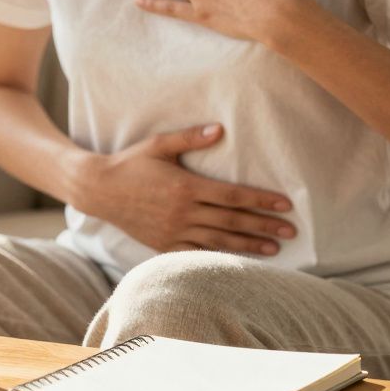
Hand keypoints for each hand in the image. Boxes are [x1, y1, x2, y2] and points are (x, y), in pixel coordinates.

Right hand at [69, 123, 295, 255]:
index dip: (261, 200)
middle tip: (291, 232)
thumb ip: (190, 138)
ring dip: (249, 245)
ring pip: (219, 241)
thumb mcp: (158, 144)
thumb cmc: (130, 163)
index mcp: (186, 186)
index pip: (233, 195)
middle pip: (232, 221)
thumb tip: (220, 130)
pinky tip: (237, 260)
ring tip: (275, 250)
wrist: (98, 190)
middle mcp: (183, 212)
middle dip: (264, 226)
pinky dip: (219, 257)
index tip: (285, 204)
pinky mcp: (164, 243)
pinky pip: (197, 253)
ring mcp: (173, 231)